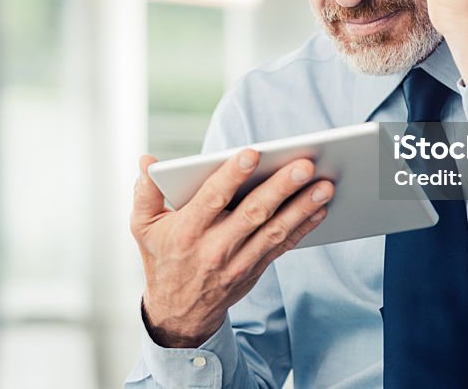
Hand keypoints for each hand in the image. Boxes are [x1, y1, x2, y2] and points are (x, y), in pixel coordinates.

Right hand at [130, 149, 332, 347]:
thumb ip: (144, 192)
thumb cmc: (162, 257)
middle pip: (253, 214)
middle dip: (281, 188)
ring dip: (302, 208)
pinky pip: (283, 247)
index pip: (211, 199)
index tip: (252, 153)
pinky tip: (320, 208)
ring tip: (325, 185)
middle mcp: (214, 247)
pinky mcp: (255, 270)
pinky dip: (304, 227)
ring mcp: (238, 262)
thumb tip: (148, 160)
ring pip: (274, 231)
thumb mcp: (142, 227)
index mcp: (186, 231)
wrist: (178, 312)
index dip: (231, 176)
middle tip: (305, 165)